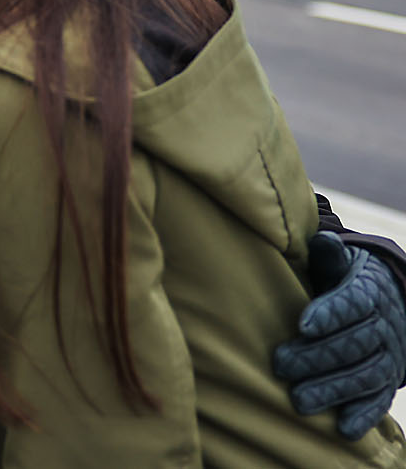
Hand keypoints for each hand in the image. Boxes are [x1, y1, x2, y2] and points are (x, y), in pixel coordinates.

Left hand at [274, 231, 405, 439]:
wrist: (387, 304)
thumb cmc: (344, 280)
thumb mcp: (339, 264)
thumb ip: (328, 256)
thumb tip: (323, 239)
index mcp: (369, 293)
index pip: (354, 302)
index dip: (330, 313)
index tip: (302, 324)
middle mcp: (384, 326)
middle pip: (354, 343)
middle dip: (317, 356)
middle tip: (280, 365)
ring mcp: (389, 357)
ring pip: (365, 374)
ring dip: (333, 389)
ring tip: (299, 401)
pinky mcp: (388, 382)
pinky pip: (379, 400)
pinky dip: (364, 415)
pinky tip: (343, 430)